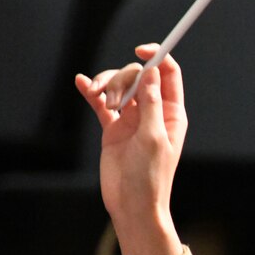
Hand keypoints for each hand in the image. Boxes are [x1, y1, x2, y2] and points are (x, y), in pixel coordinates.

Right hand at [75, 44, 184, 254]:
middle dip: (123, 79)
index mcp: (171, 113)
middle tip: (115, 101)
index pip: (168, 74)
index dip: (157, 57)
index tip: (141, 50)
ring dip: (107, 87)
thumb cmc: (151, 177)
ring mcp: (132, 118)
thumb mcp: (153, 138)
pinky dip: (92, 91)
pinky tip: (82, 83)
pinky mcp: (113, 127)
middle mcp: (153, 112)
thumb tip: (152, 72)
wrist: (132, 205)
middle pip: (138, 76)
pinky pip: (101, 102)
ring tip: (100, 101)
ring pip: (119, 86)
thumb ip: (152, 104)